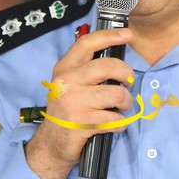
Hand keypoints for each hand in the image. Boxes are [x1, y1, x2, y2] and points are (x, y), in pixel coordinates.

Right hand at [25, 27, 133, 178]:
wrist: (51, 144)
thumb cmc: (66, 111)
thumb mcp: (69, 84)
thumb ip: (86, 68)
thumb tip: (115, 52)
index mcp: (64, 69)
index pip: (87, 43)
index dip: (110, 36)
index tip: (127, 34)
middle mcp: (66, 83)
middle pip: (108, 66)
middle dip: (126, 74)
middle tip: (128, 83)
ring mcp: (73, 103)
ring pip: (116, 94)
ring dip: (125, 103)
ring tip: (119, 108)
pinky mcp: (82, 123)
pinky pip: (115, 120)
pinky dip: (120, 124)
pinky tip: (113, 125)